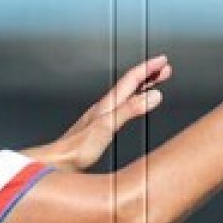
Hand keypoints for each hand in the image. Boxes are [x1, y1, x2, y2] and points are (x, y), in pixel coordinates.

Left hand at [45, 55, 172, 170]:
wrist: (58, 161)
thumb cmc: (78, 147)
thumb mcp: (108, 126)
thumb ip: (131, 109)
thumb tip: (154, 95)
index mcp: (107, 104)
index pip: (131, 80)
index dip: (148, 69)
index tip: (163, 61)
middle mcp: (104, 107)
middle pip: (129, 85)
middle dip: (148, 75)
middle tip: (164, 69)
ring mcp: (101, 116)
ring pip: (125, 95)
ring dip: (141, 88)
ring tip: (154, 84)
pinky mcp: (99, 128)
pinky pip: (120, 108)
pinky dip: (132, 102)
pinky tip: (131, 108)